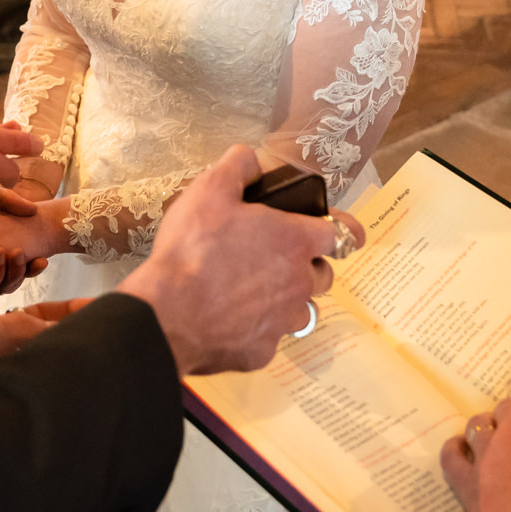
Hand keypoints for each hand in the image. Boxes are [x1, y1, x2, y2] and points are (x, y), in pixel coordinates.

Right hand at [115, 144, 350, 375]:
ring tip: (248, 291)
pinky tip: (226, 319)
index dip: (340, 229)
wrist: (166, 314)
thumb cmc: (192, 249)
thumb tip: (251, 159)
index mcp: (296, 242)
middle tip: (272, 258)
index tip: (336, 231)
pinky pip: (269, 338)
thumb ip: (238, 166)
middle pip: (323, 274)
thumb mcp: (209, 190)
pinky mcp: (262, 352)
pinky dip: (254, 329)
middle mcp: (300, 283)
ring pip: (300, 309)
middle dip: (307, 266)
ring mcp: (283, 321)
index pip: (343, 233)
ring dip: (284, 300)